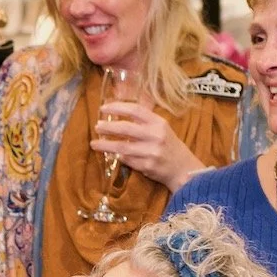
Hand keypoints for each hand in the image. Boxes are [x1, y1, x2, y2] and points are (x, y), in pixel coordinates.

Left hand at [92, 101, 206, 192]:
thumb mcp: (161, 128)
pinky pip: (126, 160)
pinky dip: (116, 156)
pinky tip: (109, 154)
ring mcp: (151, 152)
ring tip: (94, 143)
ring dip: (105, 145)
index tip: (103, 108)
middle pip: (125, 128)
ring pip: (122, 147)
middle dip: (108, 127)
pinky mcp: (147, 166)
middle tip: (97, 126)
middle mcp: (155, 136)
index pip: (135, 110)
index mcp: (158, 123)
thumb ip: (144, 120)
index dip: (117, 107)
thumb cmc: (169, 145)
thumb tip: (120, 110)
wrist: (183, 168)